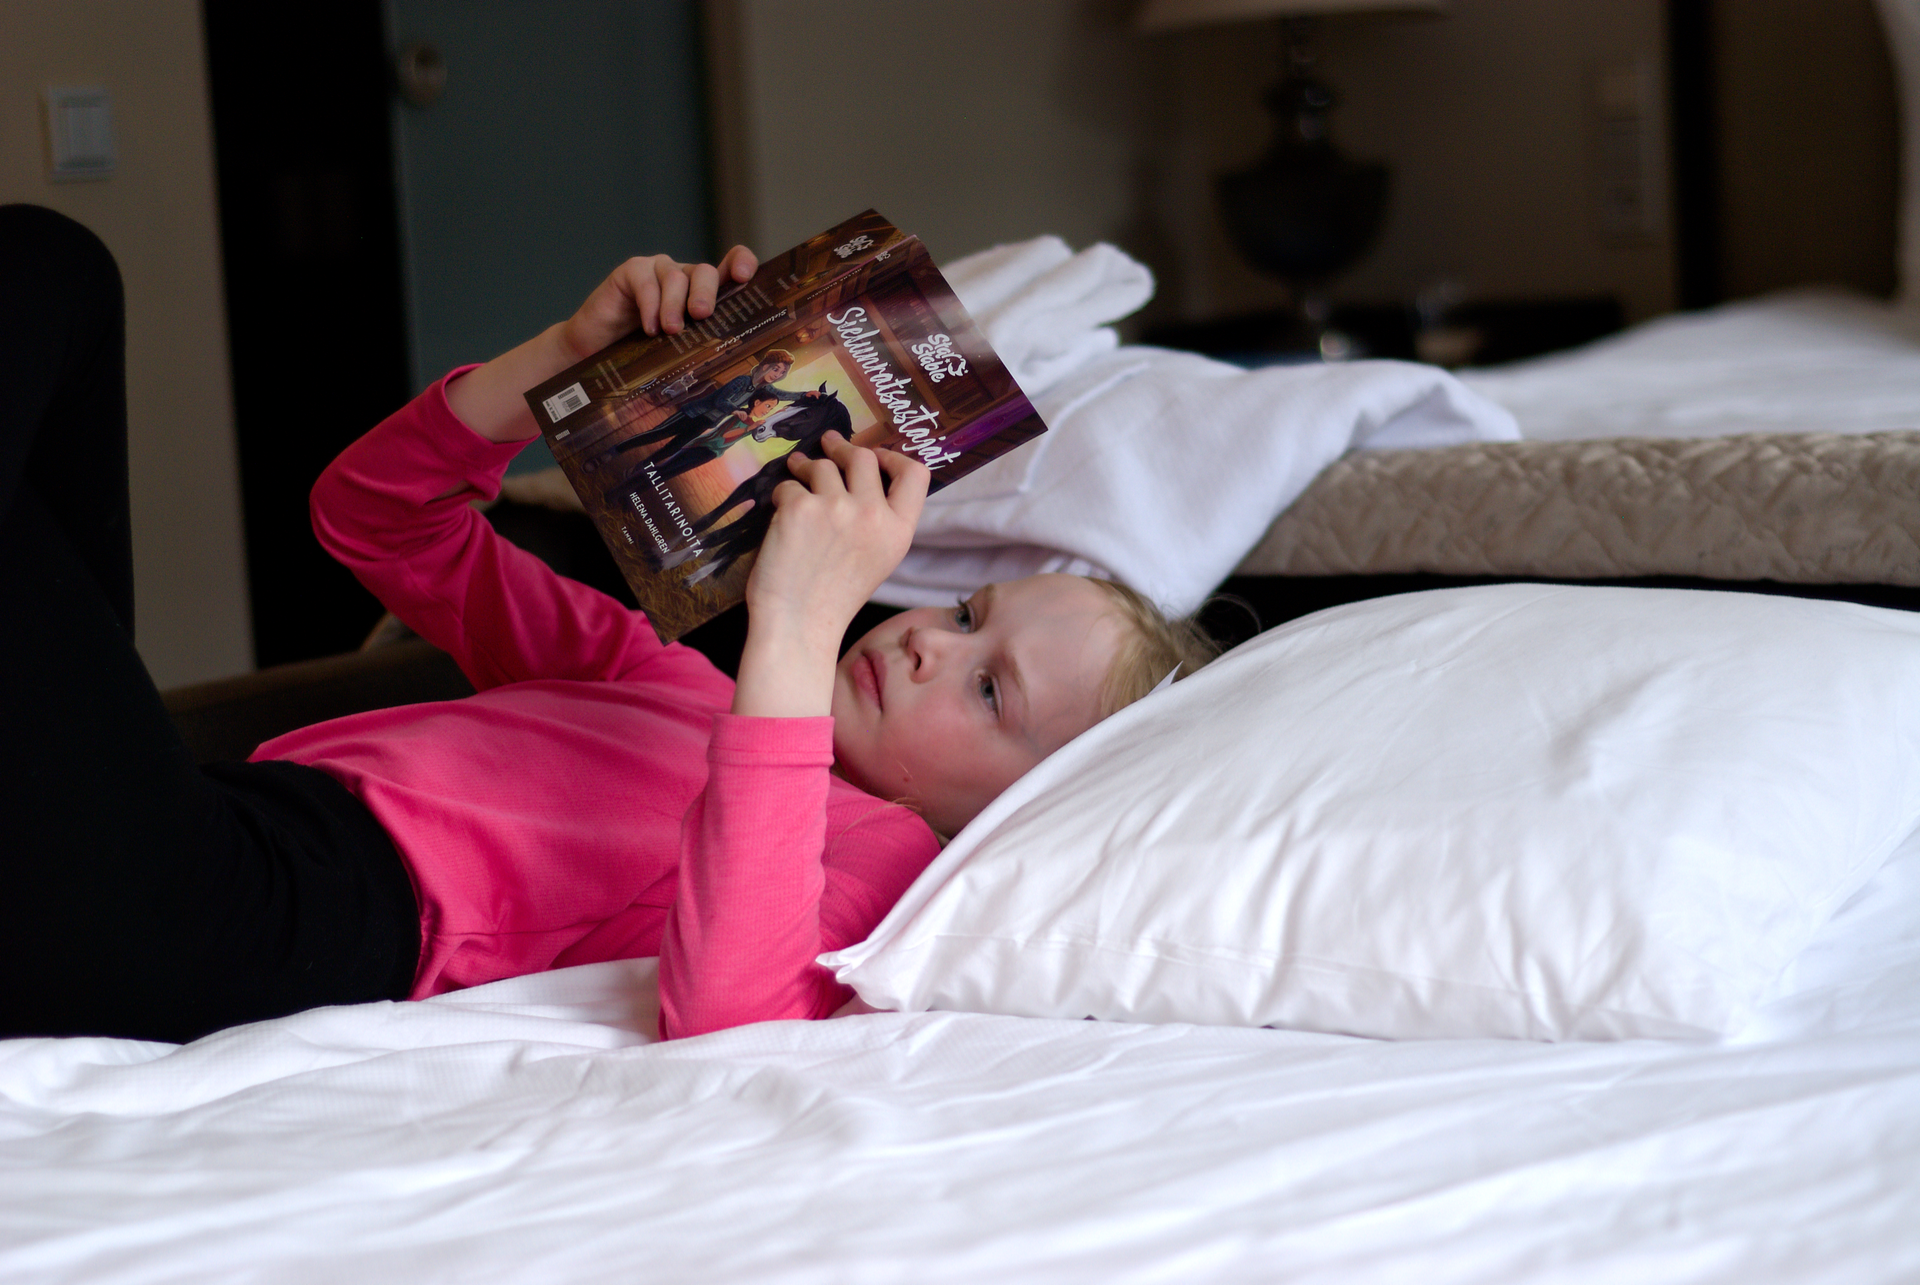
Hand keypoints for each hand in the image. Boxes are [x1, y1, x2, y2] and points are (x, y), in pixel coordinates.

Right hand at [557, 246, 758, 361]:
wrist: (595, 350)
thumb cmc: (640, 353)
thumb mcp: (677, 351)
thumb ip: (700, 348)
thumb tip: (728, 369)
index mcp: (702, 294)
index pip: (729, 268)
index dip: (741, 263)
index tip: (745, 275)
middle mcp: (683, 277)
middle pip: (704, 272)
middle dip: (706, 292)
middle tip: (702, 314)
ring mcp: (657, 270)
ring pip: (676, 276)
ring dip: (674, 305)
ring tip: (670, 331)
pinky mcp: (631, 271)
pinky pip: (646, 281)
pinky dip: (650, 304)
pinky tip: (649, 327)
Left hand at [731, 434, 929, 718]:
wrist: (798, 624)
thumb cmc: (835, 597)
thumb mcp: (879, 559)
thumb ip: (880, 520)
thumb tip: (863, 473)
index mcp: (899, 531)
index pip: (916, 473)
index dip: (893, 456)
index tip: (875, 454)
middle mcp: (873, 515)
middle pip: (864, 457)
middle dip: (843, 448)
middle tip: (829, 444)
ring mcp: (837, 508)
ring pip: (822, 466)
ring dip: (807, 467)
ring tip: (798, 471)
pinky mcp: (800, 508)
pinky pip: (789, 485)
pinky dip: (783, 495)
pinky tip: (781, 512)